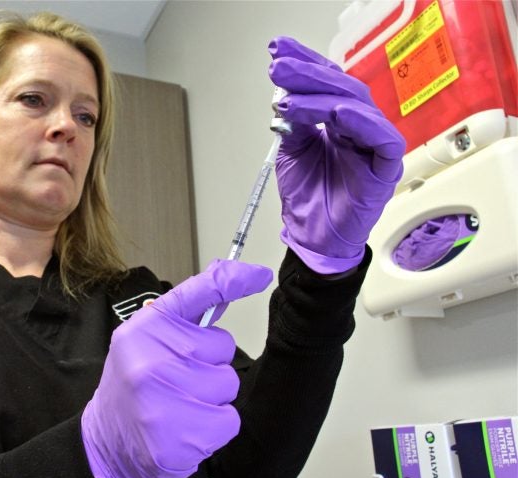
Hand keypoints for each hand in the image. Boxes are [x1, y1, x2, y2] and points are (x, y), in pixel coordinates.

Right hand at [81, 259, 273, 477]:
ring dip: (213, 398)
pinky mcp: (178, 436)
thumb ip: (184, 320)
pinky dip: (215, 428)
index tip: (258, 275)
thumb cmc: (133, 390)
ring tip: (180, 406)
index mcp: (144, 328)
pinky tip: (187, 429)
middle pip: (222, 347)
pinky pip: (229, 420)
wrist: (106, 446)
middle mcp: (150, 357)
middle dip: (211, 364)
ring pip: (227, 384)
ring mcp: (162, 397)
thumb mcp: (146, 343)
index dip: (231, 280)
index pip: (196, 293)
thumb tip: (225, 281)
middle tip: (179, 381)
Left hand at [268, 36, 405, 273]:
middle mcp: (360, 128)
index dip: (304, 65)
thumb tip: (285, 93)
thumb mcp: (293, 151)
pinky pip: (382, 138)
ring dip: (321, 96)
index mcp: (340, 122)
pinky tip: (335, 112)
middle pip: (342, 88)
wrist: (313, 239)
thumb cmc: (308, 198)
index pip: (327, 84)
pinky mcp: (386, 166)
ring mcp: (374, 146)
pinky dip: (359, 121)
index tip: (278, 51)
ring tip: (287, 96)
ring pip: (357, 106)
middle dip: (307, 74)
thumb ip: (294, 121)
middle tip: (278, 67)